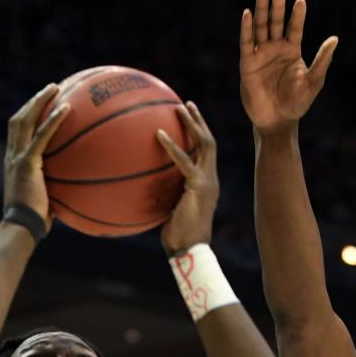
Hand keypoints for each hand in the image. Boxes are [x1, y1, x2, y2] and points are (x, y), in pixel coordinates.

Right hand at [3, 83, 70, 224]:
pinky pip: (42, 136)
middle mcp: (12, 155)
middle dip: (34, 101)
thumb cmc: (34, 222)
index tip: (41, 105)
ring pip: (26, 120)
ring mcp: (17, 158)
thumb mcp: (44, 200)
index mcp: (13, 162)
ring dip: (40, 101)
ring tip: (56, 88)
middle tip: (51, 89)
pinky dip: (53, 120)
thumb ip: (53, 188)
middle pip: (19, 119)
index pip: (17, 132)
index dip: (28, 115)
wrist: (21, 227)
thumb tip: (73, 188)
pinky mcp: (27, 164)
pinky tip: (67, 108)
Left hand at [158, 102, 218, 255]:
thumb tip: (144, 188)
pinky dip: (171, 146)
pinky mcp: (199, 186)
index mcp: (206, 184)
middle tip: (186, 105)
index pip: (205, 154)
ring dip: (192, 124)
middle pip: (209, 142)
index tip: (188, 121)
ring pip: (204, 144)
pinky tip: (158, 134)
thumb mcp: (170, 211)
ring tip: (178, 108)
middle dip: (198, 122)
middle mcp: (211, 179)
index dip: (198, 136)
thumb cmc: (177, 238)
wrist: (189, 251)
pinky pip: (184, 161)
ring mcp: (208, 182)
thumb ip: (165, 195)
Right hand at [240, 0, 337, 134]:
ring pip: (261, 28)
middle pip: (276, 23)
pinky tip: (248, 14)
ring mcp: (261, 55)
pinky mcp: (248, 64)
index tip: (301, 1)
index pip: (295, 28)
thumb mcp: (313, 82)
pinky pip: (247, 42)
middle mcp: (276, 49)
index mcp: (292, 51)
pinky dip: (247, 28)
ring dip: (262, 11)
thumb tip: (334, 39)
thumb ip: (322, 60)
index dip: (297, 15)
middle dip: (277, 8)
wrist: (277, 122)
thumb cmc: (297, 104)